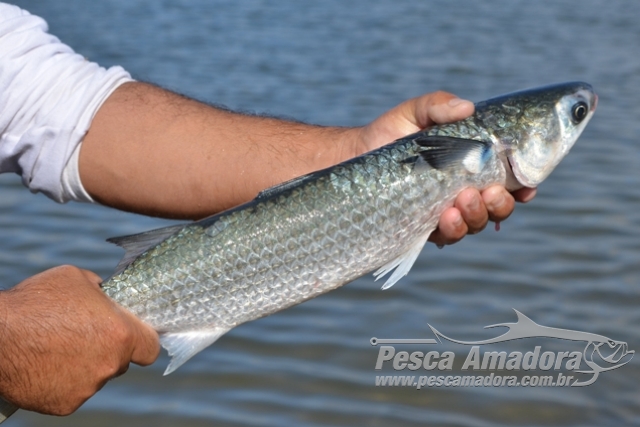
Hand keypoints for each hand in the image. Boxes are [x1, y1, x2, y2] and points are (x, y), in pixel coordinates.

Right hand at [0, 266, 158, 414]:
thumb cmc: (36, 301)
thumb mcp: (77, 279)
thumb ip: (102, 293)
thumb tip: (108, 298)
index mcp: (121, 333)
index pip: (151, 348)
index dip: (142, 341)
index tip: (132, 337)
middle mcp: (110, 364)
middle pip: (121, 362)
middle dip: (108, 350)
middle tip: (83, 337)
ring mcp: (88, 388)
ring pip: (96, 377)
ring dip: (85, 365)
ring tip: (57, 348)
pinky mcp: (66, 405)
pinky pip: (73, 392)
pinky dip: (63, 382)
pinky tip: (46, 364)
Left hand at [354, 91, 536, 245]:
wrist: (355, 156)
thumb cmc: (389, 132)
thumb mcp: (415, 112)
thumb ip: (439, 105)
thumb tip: (467, 107)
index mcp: (472, 165)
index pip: (509, 180)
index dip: (525, 186)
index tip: (528, 187)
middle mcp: (464, 191)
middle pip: (498, 208)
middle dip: (500, 204)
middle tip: (487, 193)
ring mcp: (445, 212)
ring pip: (475, 224)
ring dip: (475, 217)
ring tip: (461, 202)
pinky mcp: (423, 227)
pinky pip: (446, 237)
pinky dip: (451, 230)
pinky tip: (445, 219)